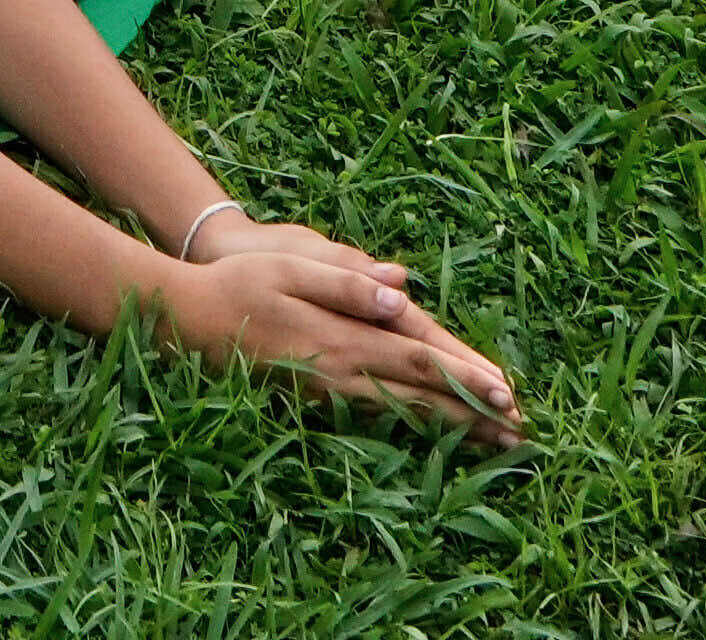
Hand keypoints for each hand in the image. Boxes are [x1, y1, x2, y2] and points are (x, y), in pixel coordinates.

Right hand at [143, 220, 518, 447]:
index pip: (420, 364)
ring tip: (492, 438)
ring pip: (404, 413)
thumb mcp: (290, 267)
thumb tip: (400, 292)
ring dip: (452, 425)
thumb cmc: (236, 285)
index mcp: (343, 341)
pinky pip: (377, 414)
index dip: (467, 379)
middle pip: (422, 399)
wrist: (184, 322)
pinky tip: (432, 428)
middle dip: (474, 415)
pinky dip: (414, 422)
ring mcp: (328, 392)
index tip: (510, 396)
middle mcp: (342, 375)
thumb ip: (345, 280)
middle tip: (521, 435)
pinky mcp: (316, 397)